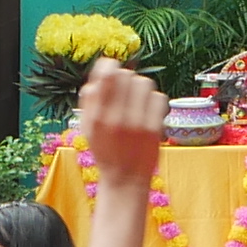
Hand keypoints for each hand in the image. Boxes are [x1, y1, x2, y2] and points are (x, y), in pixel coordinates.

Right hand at [76, 61, 165, 182]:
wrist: (125, 180)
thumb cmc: (105, 152)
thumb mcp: (87, 128)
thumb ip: (89, 102)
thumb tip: (96, 78)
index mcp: (97, 116)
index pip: (107, 75)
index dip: (109, 66)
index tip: (111, 68)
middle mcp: (117, 118)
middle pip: (126, 75)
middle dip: (124, 79)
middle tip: (124, 91)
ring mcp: (137, 123)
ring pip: (144, 83)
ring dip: (140, 88)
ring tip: (135, 101)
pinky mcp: (154, 128)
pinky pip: (158, 98)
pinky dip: (153, 100)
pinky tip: (147, 110)